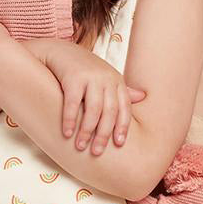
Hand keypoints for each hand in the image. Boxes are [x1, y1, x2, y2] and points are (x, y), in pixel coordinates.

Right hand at [34, 40, 146, 155]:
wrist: (59, 51)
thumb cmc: (84, 69)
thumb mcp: (106, 78)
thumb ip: (122, 89)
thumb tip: (144, 97)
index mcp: (117, 81)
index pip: (124, 107)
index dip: (122, 127)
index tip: (118, 144)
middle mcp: (106, 78)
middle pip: (109, 112)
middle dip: (103, 134)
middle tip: (96, 152)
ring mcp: (90, 77)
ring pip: (93, 109)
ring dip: (87, 130)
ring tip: (80, 146)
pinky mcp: (73, 77)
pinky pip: (72, 103)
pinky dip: (70, 119)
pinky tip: (67, 133)